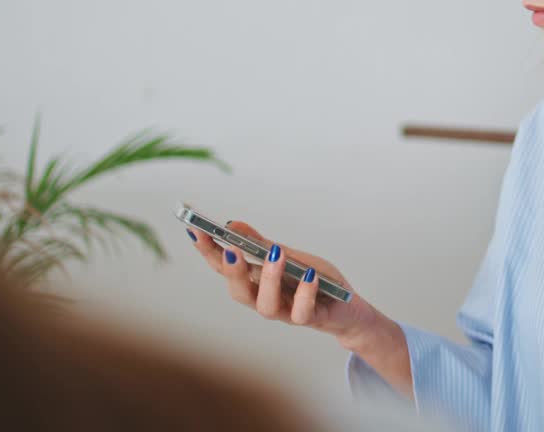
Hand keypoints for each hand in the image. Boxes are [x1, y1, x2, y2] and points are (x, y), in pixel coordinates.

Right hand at [188, 220, 380, 348]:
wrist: (348, 307)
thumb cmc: (317, 280)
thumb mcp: (290, 256)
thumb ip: (263, 245)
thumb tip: (234, 224)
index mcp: (257, 282)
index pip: (226, 268)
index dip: (209, 252)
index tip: (195, 230)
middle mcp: (266, 299)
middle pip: (239, 292)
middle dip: (232, 270)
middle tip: (231, 248)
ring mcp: (287, 312)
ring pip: (266, 306)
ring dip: (269, 279)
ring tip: (277, 255)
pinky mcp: (311, 319)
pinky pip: (302, 312)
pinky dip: (305, 293)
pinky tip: (309, 276)